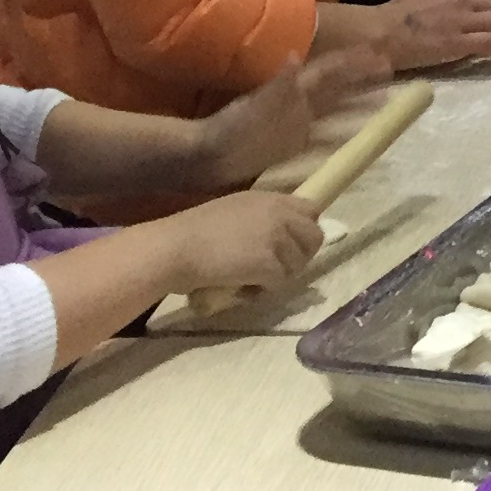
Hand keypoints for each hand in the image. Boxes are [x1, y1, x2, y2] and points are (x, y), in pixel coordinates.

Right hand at [158, 190, 325, 297]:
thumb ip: (260, 217)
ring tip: (250, 280)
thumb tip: (277, 236)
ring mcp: (276, 238)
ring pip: (297, 265)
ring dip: (277, 276)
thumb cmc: (194, 231)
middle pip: (314, 237)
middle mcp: (279, 214)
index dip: (304, 230)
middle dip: (299, 257)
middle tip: (275, 269)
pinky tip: (242, 290)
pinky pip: (279, 283)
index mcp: (270, 198)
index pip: (311, 209)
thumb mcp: (235, 210)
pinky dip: (261, 291)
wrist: (176, 248)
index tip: (290, 245)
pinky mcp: (269, 264)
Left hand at [190, 50, 386, 189]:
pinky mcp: (294, 147)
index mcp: (294, 90)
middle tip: (391, 76)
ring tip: (383, 107)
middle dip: (364, 81)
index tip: (381, 57)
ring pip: (336, 113)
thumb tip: (292, 55)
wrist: (208, 158)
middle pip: (339, 89)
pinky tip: (356, 141)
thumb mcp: (255, 105)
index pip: (331, 71)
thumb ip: (278, 84)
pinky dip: (343, 136)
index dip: (355, 63)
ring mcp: (298, 126)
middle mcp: (301, 104)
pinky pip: (326, 138)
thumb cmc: (232, 130)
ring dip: (359, 108)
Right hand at [374, 0, 490, 67]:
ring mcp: (463, 19)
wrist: (382, 34)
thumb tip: (463, 14)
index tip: (481, 23)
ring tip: (488, 44)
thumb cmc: (397, 18)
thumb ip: (449, 1)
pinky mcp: (459, 41)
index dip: (488, 11)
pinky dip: (490, 48)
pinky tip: (480, 53)